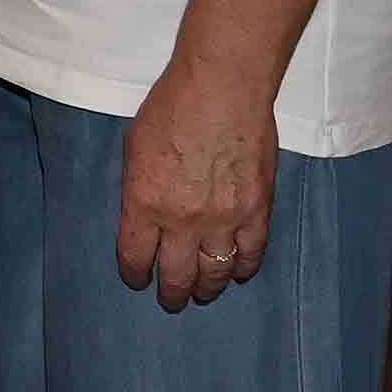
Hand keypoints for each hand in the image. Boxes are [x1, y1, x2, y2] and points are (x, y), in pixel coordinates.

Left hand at [119, 52, 276, 310]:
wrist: (222, 91)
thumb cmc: (169, 110)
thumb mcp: (133, 149)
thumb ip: (139, 187)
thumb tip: (145, 211)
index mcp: (144, 204)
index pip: (136, 256)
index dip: (135, 274)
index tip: (137, 280)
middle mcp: (182, 221)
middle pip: (177, 274)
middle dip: (172, 292)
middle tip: (172, 300)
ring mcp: (224, 219)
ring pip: (216, 271)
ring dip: (208, 287)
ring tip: (203, 293)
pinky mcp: (258, 211)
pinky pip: (252, 253)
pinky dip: (245, 268)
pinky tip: (238, 273)